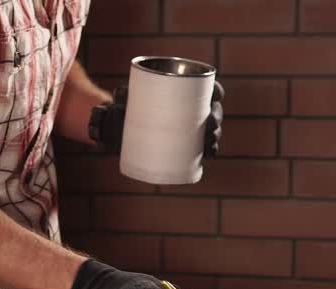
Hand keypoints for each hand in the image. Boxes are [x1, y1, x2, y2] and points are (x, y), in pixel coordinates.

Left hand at [90, 81, 224, 157]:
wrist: (118, 129)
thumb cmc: (126, 107)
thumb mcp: (125, 99)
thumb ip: (123, 94)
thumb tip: (120, 93)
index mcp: (184, 91)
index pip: (208, 88)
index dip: (216, 91)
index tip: (216, 95)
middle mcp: (190, 109)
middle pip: (213, 110)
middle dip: (216, 117)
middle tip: (209, 123)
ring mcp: (189, 128)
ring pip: (210, 130)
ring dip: (215, 135)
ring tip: (210, 141)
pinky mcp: (184, 146)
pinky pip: (202, 149)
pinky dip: (208, 151)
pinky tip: (210, 153)